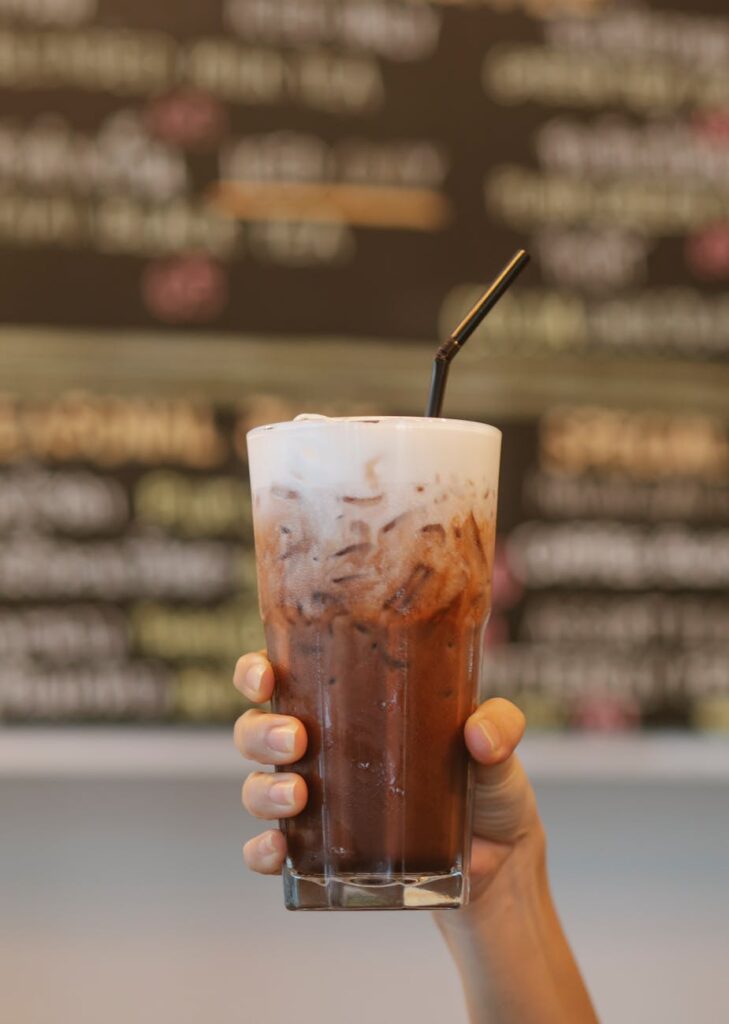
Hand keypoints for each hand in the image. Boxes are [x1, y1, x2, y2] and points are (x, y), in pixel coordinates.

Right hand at [232, 649, 538, 904]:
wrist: (500, 863)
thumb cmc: (487, 784)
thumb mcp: (499, 744)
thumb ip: (499, 725)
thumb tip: (479, 733)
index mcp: (347, 706)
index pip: (283, 675)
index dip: (257, 670)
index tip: (265, 675)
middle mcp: (319, 749)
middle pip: (255, 730)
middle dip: (261, 732)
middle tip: (296, 739)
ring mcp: (316, 804)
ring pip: (256, 788)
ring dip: (264, 790)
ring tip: (297, 795)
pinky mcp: (321, 856)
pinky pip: (271, 853)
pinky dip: (264, 852)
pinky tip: (280, 850)